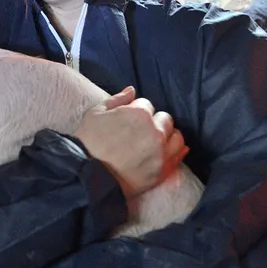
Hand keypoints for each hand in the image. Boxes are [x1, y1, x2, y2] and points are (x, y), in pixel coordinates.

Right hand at [73, 86, 188, 198]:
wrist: (87, 176)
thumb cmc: (88, 143)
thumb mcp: (95, 113)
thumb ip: (117, 100)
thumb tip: (132, 91)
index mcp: (139, 113)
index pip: (147, 105)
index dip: (136, 112)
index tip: (129, 121)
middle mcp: (154, 131)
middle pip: (165, 119)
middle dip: (154, 122)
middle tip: (141, 132)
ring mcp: (161, 152)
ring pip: (176, 136)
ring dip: (167, 136)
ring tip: (154, 142)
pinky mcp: (162, 170)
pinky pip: (179, 155)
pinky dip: (176, 150)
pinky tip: (167, 150)